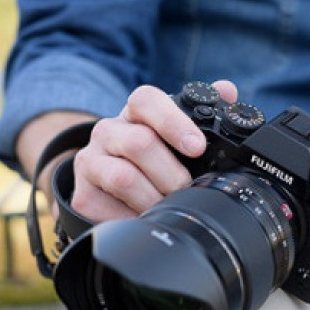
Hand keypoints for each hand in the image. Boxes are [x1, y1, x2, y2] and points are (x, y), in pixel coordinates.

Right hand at [71, 80, 237, 221]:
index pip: (146, 101)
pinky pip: (109, 209)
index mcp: (135, 114)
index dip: (173, 122)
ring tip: (168, 207)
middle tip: (186, 189)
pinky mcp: (82, 195)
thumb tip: (227, 90)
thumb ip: (202, 113)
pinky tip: (145, 219)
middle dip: (172, 173)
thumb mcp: (174, 135)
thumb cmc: (150, 158)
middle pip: (138, 143)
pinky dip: (134, 218)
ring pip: (123, 177)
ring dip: (154, 197)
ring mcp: (90, 162)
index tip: (197, 147)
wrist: (104, 186)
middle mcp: (108, 132)